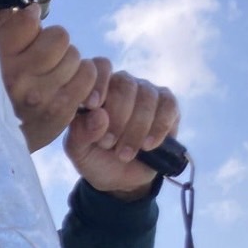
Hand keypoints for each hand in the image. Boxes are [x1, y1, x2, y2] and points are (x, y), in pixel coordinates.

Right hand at [0, 8, 102, 152]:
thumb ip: (8, 28)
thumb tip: (35, 13)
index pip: (31, 21)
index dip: (32, 28)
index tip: (25, 42)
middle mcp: (19, 80)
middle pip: (60, 38)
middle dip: (53, 47)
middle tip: (41, 63)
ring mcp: (42, 99)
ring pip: (76, 57)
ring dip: (68, 63)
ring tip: (52, 77)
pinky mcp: (60, 114)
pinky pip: (87, 79)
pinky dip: (81, 79)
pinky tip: (64, 88)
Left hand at [64, 72, 179, 198]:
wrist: (120, 181)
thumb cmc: (96, 160)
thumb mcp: (79, 151)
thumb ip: (81, 133)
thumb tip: (99, 115)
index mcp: (97, 89)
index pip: (100, 67)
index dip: (99, 82)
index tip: (94, 105)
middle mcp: (122, 85)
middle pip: (125, 84)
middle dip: (117, 117)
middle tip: (109, 144)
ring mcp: (146, 93)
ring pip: (146, 96)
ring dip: (136, 129)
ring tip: (125, 154)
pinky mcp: (167, 106)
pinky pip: (168, 106)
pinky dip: (158, 128)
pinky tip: (147, 146)